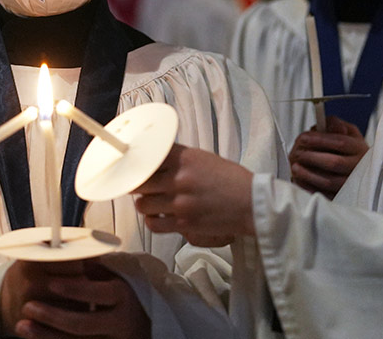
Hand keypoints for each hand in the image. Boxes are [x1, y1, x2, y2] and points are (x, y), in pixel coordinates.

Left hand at [1, 260, 148, 338]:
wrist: (142, 321)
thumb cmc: (121, 292)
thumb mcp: (113, 275)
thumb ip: (92, 266)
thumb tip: (66, 249)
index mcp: (122, 296)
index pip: (97, 294)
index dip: (73, 289)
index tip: (50, 283)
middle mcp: (118, 322)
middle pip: (83, 323)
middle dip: (53, 316)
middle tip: (28, 306)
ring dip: (45, 335)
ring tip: (21, 325)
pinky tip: (35, 337)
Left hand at [133, 144, 254, 241]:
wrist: (252, 203)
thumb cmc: (229, 179)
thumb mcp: (203, 159)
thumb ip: (177, 159)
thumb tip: (151, 162)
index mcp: (184, 158)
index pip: (146, 158)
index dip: (135, 164)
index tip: (130, 167)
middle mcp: (179, 178)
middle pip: (139, 182)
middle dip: (137, 185)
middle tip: (140, 187)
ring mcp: (180, 202)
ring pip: (143, 204)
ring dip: (144, 204)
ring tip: (152, 202)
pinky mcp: (184, 223)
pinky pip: (154, 224)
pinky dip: (152, 221)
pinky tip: (159, 217)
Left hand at [288, 115, 368, 198]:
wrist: (357, 170)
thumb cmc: (346, 147)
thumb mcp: (346, 131)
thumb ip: (334, 124)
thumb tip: (331, 126)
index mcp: (359, 148)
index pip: (340, 142)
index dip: (319, 140)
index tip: (302, 137)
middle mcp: (358, 167)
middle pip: (334, 163)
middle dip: (312, 157)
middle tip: (296, 153)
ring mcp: (351, 185)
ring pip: (329, 181)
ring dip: (308, 174)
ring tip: (295, 166)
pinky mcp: (342, 197)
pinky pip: (325, 195)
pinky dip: (309, 187)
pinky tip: (298, 180)